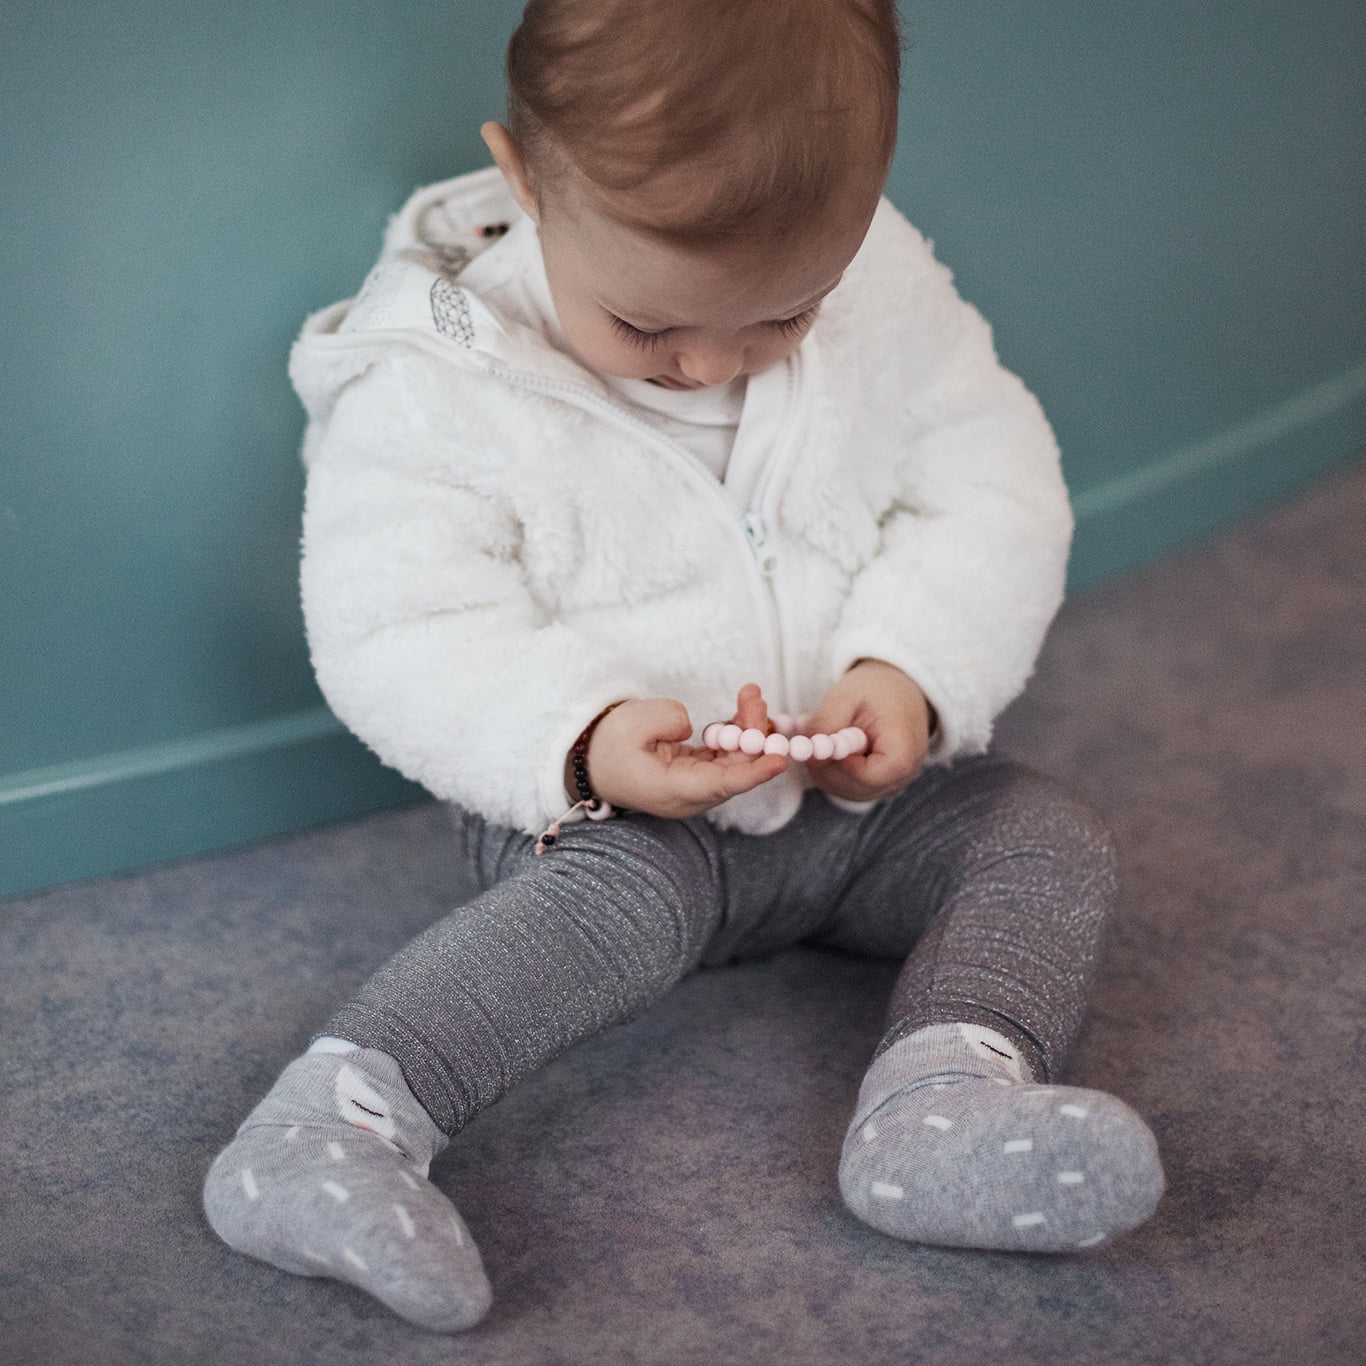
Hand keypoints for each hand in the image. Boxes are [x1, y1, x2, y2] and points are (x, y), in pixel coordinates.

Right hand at [578, 684, 786, 819]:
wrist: (592, 762)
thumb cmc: (608, 744)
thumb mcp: (631, 722)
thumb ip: (666, 720)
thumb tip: (692, 726)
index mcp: (672, 791)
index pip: (721, 785)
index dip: (753, 773)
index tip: (778, 759)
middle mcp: (690, 796)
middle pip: (734, 770)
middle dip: (752, 735)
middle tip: (755, 698)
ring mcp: (696, 788)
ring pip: (733, 762)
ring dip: (747, 730)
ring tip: (751, 695)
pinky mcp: (697, 775)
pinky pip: (725, 758)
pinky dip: (736, 735)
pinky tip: (742, 710)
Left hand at [803, 659, 932, 801]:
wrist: (898, 688)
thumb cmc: (876, 688)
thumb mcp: (847, 697)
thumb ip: (826, 725)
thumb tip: (807, 755)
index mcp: (904, 751)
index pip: (866, 776)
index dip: (838, 764)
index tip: (824, 744)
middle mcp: (903, 776)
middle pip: (855, 788)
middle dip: (827, 768)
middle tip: (812, 742)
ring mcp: (893, 784)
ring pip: (849, 792)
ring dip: (827, 770)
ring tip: (826, 739)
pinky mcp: (882, 785)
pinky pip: (851, 788)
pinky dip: (834, 772)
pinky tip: (833, 749)